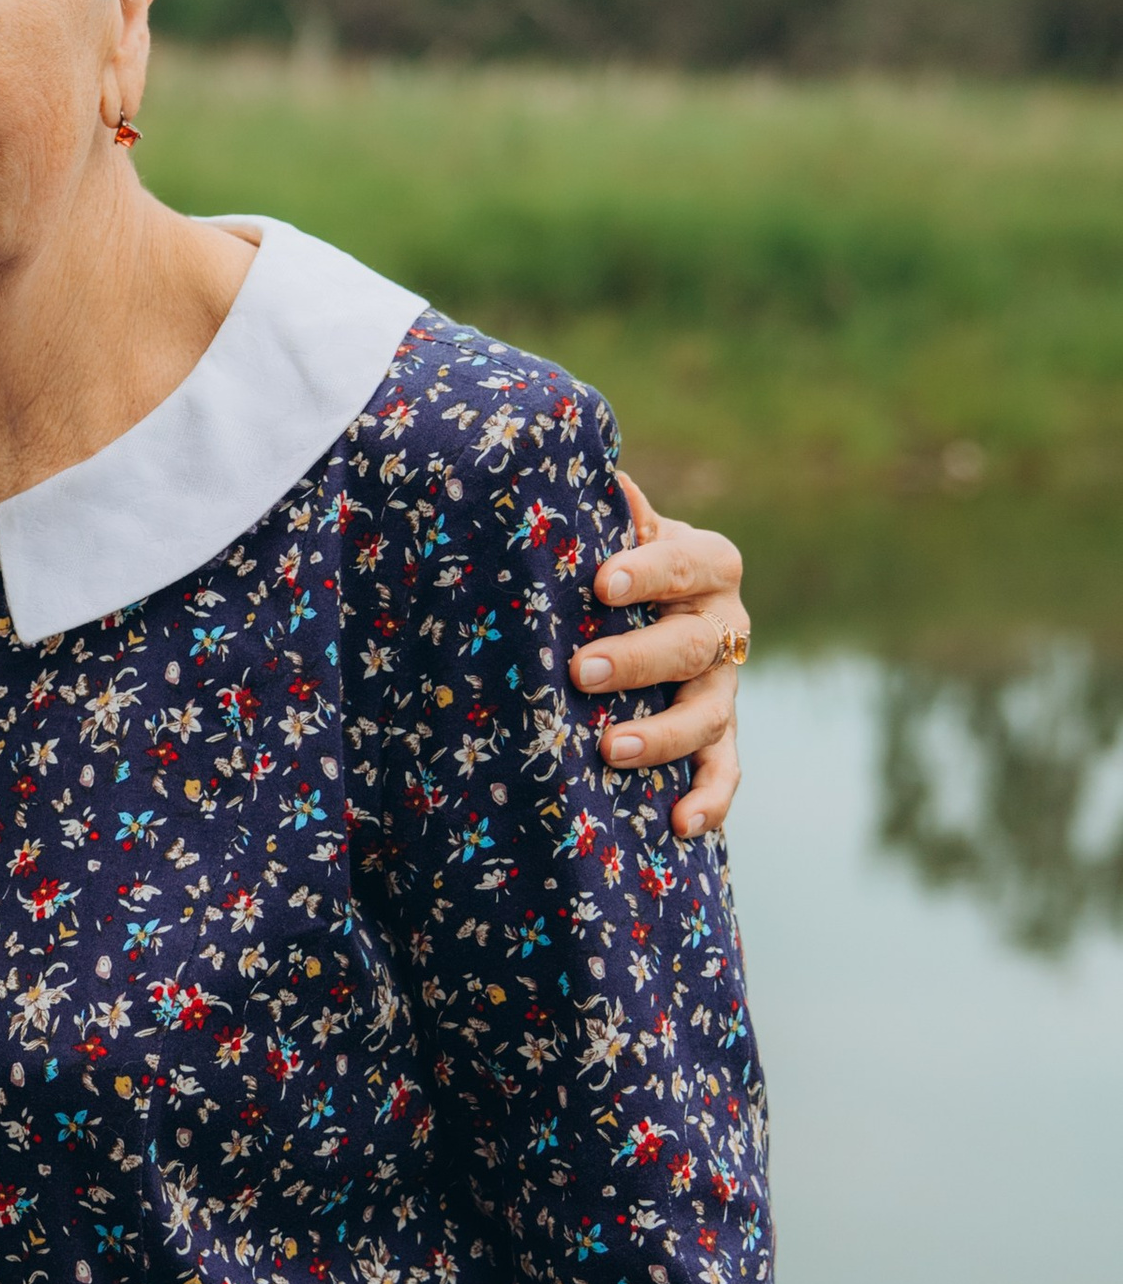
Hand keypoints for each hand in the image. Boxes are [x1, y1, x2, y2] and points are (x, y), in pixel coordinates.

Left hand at [571, 472, 748, 840]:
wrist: (647, 607)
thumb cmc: (612, 562)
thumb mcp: (608, 528)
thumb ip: (595, 504)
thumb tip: (558, 458)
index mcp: (706, 562)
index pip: (685, 562)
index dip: (649, 571)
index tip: (603, 584)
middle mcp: (725, 624)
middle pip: (692, 645)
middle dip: (637, 660)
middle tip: (580, 671)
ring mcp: (725, 686)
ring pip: (708, 715)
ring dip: (662, 736)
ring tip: (610, 750)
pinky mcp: (720, 738)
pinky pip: (724, 772)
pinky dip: (710, 799)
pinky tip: (683, 826)